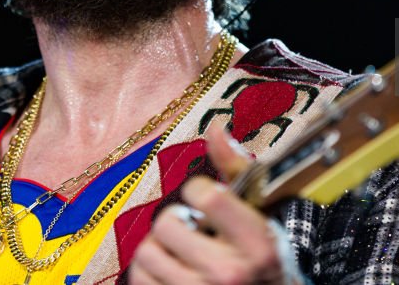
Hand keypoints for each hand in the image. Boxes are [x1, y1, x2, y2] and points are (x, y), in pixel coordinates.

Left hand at [129, 122, 303, 284]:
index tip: (204, 197)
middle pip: (167, 223)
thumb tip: (214, 127)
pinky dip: (148, 271)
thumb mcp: (260, 216)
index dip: (197, 190)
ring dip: (159, 246)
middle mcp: (227, 275)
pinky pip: (136, 277)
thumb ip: (235, 170)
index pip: (206, 196)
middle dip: (177, 220)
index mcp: (257, 245)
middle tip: (193, 230)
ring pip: (146, 251)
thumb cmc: (261, 257)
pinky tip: (169, 270)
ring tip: (180, 251)